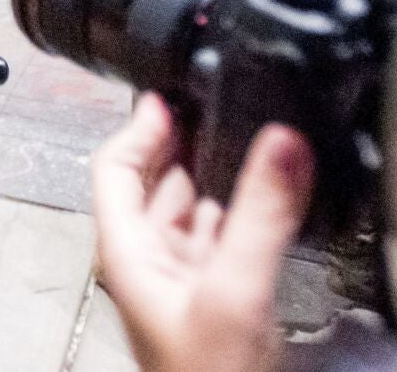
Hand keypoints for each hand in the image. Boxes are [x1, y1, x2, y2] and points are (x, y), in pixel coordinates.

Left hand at [90, 94, 314, 371]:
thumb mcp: (235, 289)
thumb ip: (259, 214)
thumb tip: (282, 141)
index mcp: (127, 253)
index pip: (113, 169)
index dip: (139, 127)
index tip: (170, 94)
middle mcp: (148, 263)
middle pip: (153, 185)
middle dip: (183, 141)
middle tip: (219, 104)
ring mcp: (182, 284)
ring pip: (190, 212)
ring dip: (214, 175)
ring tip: (248, 137)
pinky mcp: (218, 303)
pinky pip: (221, 241)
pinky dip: (239, 211)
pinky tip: (268, 200)